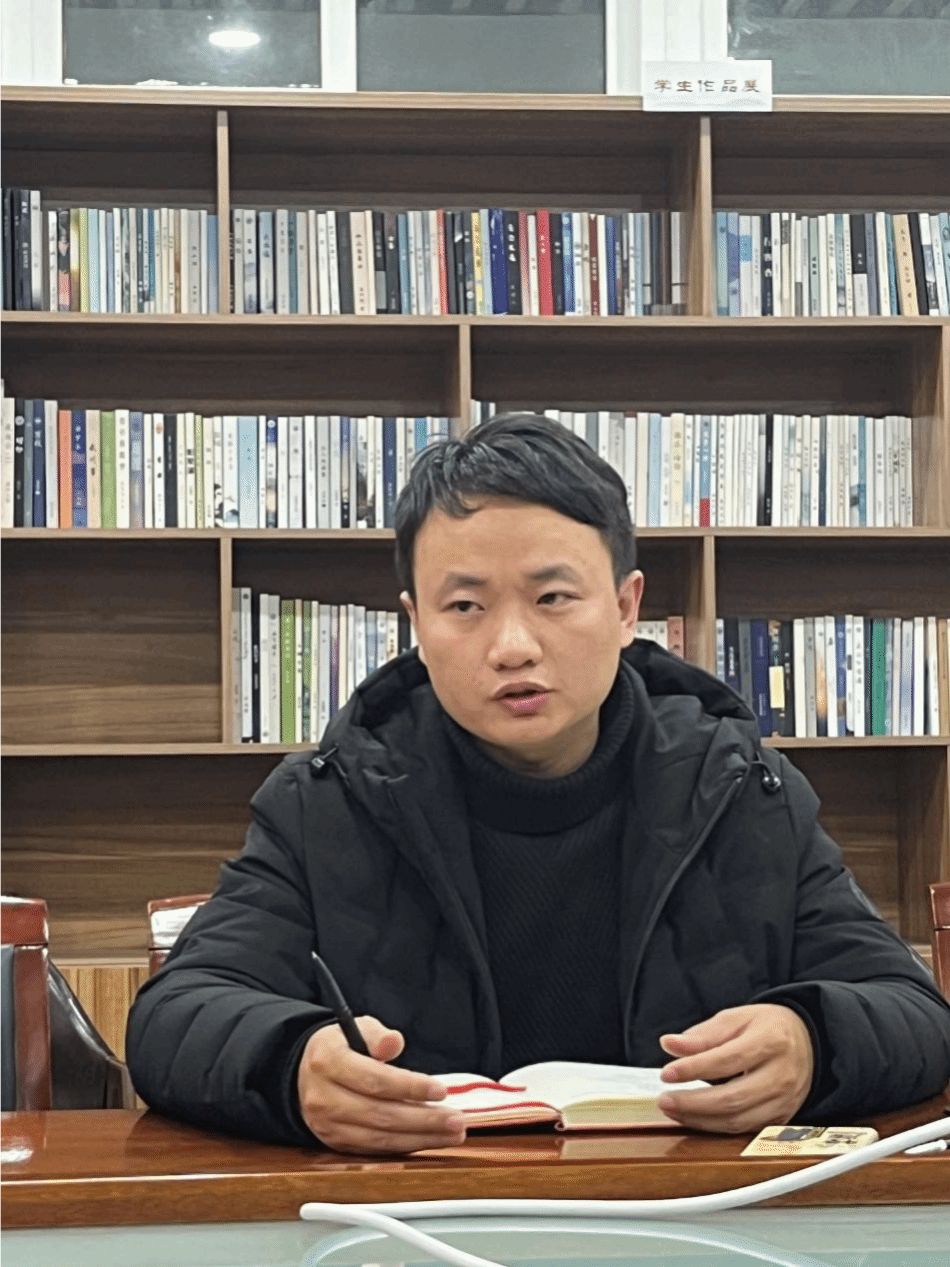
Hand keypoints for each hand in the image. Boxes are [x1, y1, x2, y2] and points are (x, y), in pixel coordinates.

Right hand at [296, 1016, 466, 1154]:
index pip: (374, 1079)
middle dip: (424, 1120)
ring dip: (421, 1139)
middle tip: (457, 1120)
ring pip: (379, 1139)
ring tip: (452, 1133)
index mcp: (328, 1062)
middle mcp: (324, 1097)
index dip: (410, 1087)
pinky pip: (375, 1150)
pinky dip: (405, 1147)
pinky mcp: (335, 1144)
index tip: (441, 1090)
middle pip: (380, 1114)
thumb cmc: (338, 1048)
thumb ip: (377, 1034)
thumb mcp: (355, 1028)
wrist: (303, 1074)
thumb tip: (394, 1042)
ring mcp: (328, 1125)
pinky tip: (429, 1141)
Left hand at [655, 1003, 814, 1133]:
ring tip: (673, 1109)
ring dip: (699, 1119)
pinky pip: (744, 1130)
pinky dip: (715, 1127)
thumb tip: (670, 1045)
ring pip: (737, 1121)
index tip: (667, 1072)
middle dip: (692, 1103)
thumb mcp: (737, 1018)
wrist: (808, 1043)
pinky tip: (694, 1117)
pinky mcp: (781, 1119)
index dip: (694, 1069)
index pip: (727, 1060)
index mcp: (771, 1042)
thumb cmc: (768, 1028)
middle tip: (664, 1098)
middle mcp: (782, 1075)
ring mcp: (784, 1102)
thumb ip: (703, 1034)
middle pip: (733, 1098)